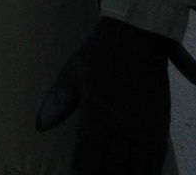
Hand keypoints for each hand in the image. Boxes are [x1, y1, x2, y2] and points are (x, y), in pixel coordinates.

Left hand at [37, 18, 170, 172]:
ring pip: (136, 169)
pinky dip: (148, 173)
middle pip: (113, 168)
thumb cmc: (99, 53)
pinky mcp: (159, 126)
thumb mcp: (72, 71)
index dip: (81, 171)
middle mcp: (121, 124)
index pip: (88, 155)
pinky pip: (155, 159)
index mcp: (96, 111)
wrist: (136, 37)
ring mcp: (143, 127)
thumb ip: (58, 100)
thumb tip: (39, 126)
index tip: (76, 174)